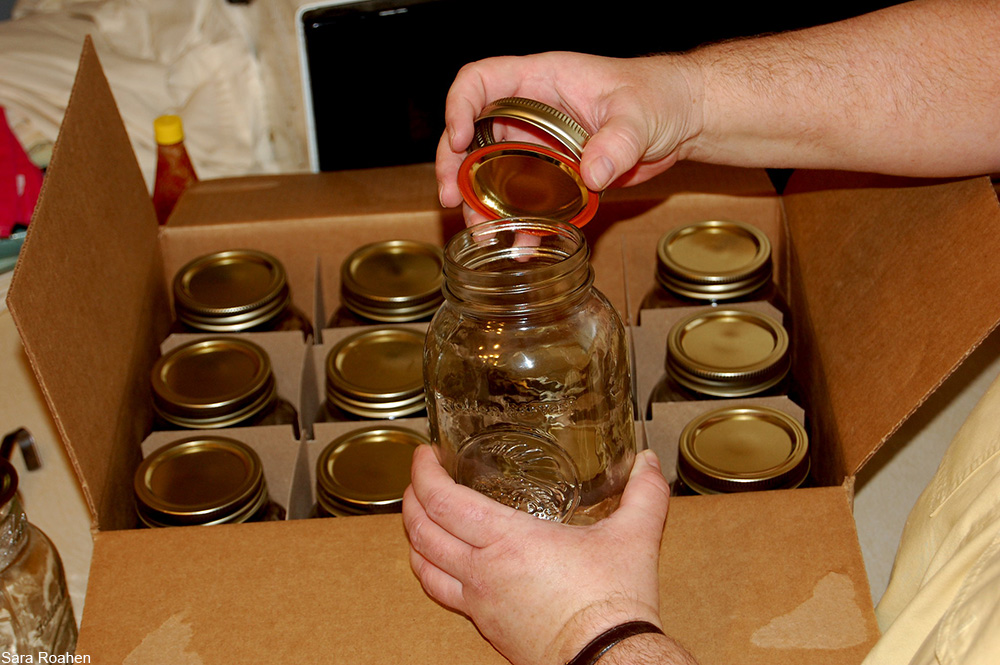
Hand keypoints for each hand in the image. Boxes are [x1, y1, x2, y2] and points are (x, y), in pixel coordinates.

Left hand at [403, 445, 670, 664]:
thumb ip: (643, 494)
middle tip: (417, 479)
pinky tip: (444, 566)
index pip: (443, 501)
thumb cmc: (613, 606)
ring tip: (419, 519)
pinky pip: (443, 596)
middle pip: (421, 531)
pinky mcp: (486, 629)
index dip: (424, 473)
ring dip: (413, 538)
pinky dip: (431, 573)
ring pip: (423, 568)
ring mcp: (480, 604)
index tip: (424, 455)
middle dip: (411, 499)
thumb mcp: (634, 537)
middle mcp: (483, 573)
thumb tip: (649, 464)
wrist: (610, 663)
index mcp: (508, 542)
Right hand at [435, 51, 701, 211]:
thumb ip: (617, 141)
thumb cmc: (658, 96)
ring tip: (480, 231)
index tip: (460, 141)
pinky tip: (520, 245)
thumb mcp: (639, 114)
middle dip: (455, 166)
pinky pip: (525, 199)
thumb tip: (592, 173)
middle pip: (472, 132)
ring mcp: (539, 144)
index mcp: (540, 81)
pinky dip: (520, 222)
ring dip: (481, 202)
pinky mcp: (553, 175)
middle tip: (451, 198)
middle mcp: (530, 111)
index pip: (480, 80)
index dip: (459, 106)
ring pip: (492, 171)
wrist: (680, 120)